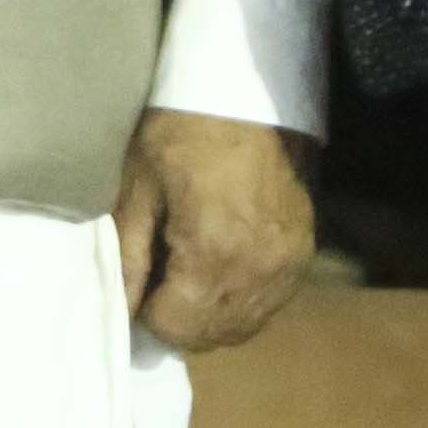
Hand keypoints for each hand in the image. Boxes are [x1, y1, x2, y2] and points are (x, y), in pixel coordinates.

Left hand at [114, 109, 319, 351]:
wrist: (247, 92)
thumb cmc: (181, 130)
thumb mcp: (139, 187)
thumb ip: (129, 256)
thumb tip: (121, 310)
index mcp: (213, 255)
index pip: (176, 329)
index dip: (146, 315)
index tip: (137, 288)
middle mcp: (258, 273)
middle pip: (212, 335)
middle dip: (178, 321)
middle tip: (158, 283)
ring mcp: (288, 266)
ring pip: (244, 326)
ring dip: (210, 316)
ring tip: (187, 276)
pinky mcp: (305, 253)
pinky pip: (269, 303)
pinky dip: (241, 300)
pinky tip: (221, 270)